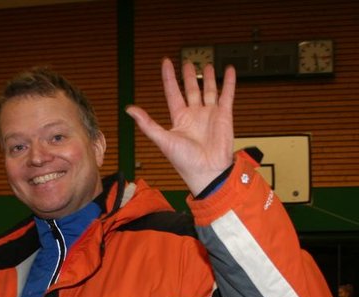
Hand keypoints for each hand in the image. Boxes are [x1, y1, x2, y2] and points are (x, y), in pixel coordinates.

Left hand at [126, 58, 235, 195]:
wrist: (208, 172)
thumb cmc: (185, 161)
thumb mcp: (163, 140)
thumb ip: (147, 124)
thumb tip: (130, 110)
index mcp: (179, 119)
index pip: (173, 92)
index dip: (169, 77)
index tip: (167, 63)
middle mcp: (194, 115)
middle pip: (191, 89)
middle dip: (188, 76)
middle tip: (187, 63)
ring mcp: (209, 114)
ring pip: (208, 90)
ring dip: (207, 77)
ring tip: (206, 65)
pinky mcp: (224, 116)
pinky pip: (227, 95)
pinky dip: (228, 83)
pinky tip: (228, 70)